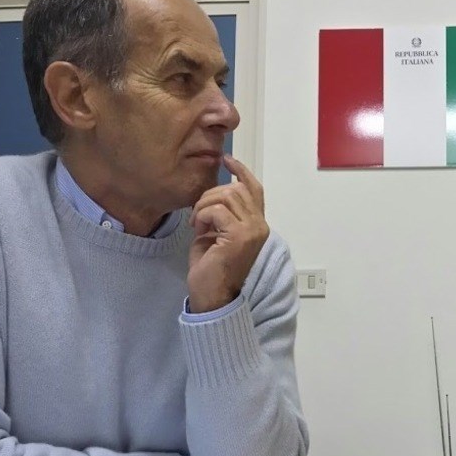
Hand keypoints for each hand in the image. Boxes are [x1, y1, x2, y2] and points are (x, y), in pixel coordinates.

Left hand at [187, 155, 269, 312]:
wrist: (211, 295)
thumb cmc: (210, 268)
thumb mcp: (215, 233)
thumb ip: (221, 213)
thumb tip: (215, 192)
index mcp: (257, 225)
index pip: (254, 189)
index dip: (242, 171)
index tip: (227, 159)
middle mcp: (259, 226)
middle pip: (236, 189)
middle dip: (210, 195)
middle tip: (196, 214)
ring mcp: (252, 231)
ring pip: (226, 195)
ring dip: (204, 206)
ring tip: (197, 224)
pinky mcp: (240, 236)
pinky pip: (217, 210)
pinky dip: (202, 216)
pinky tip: (198, 231)